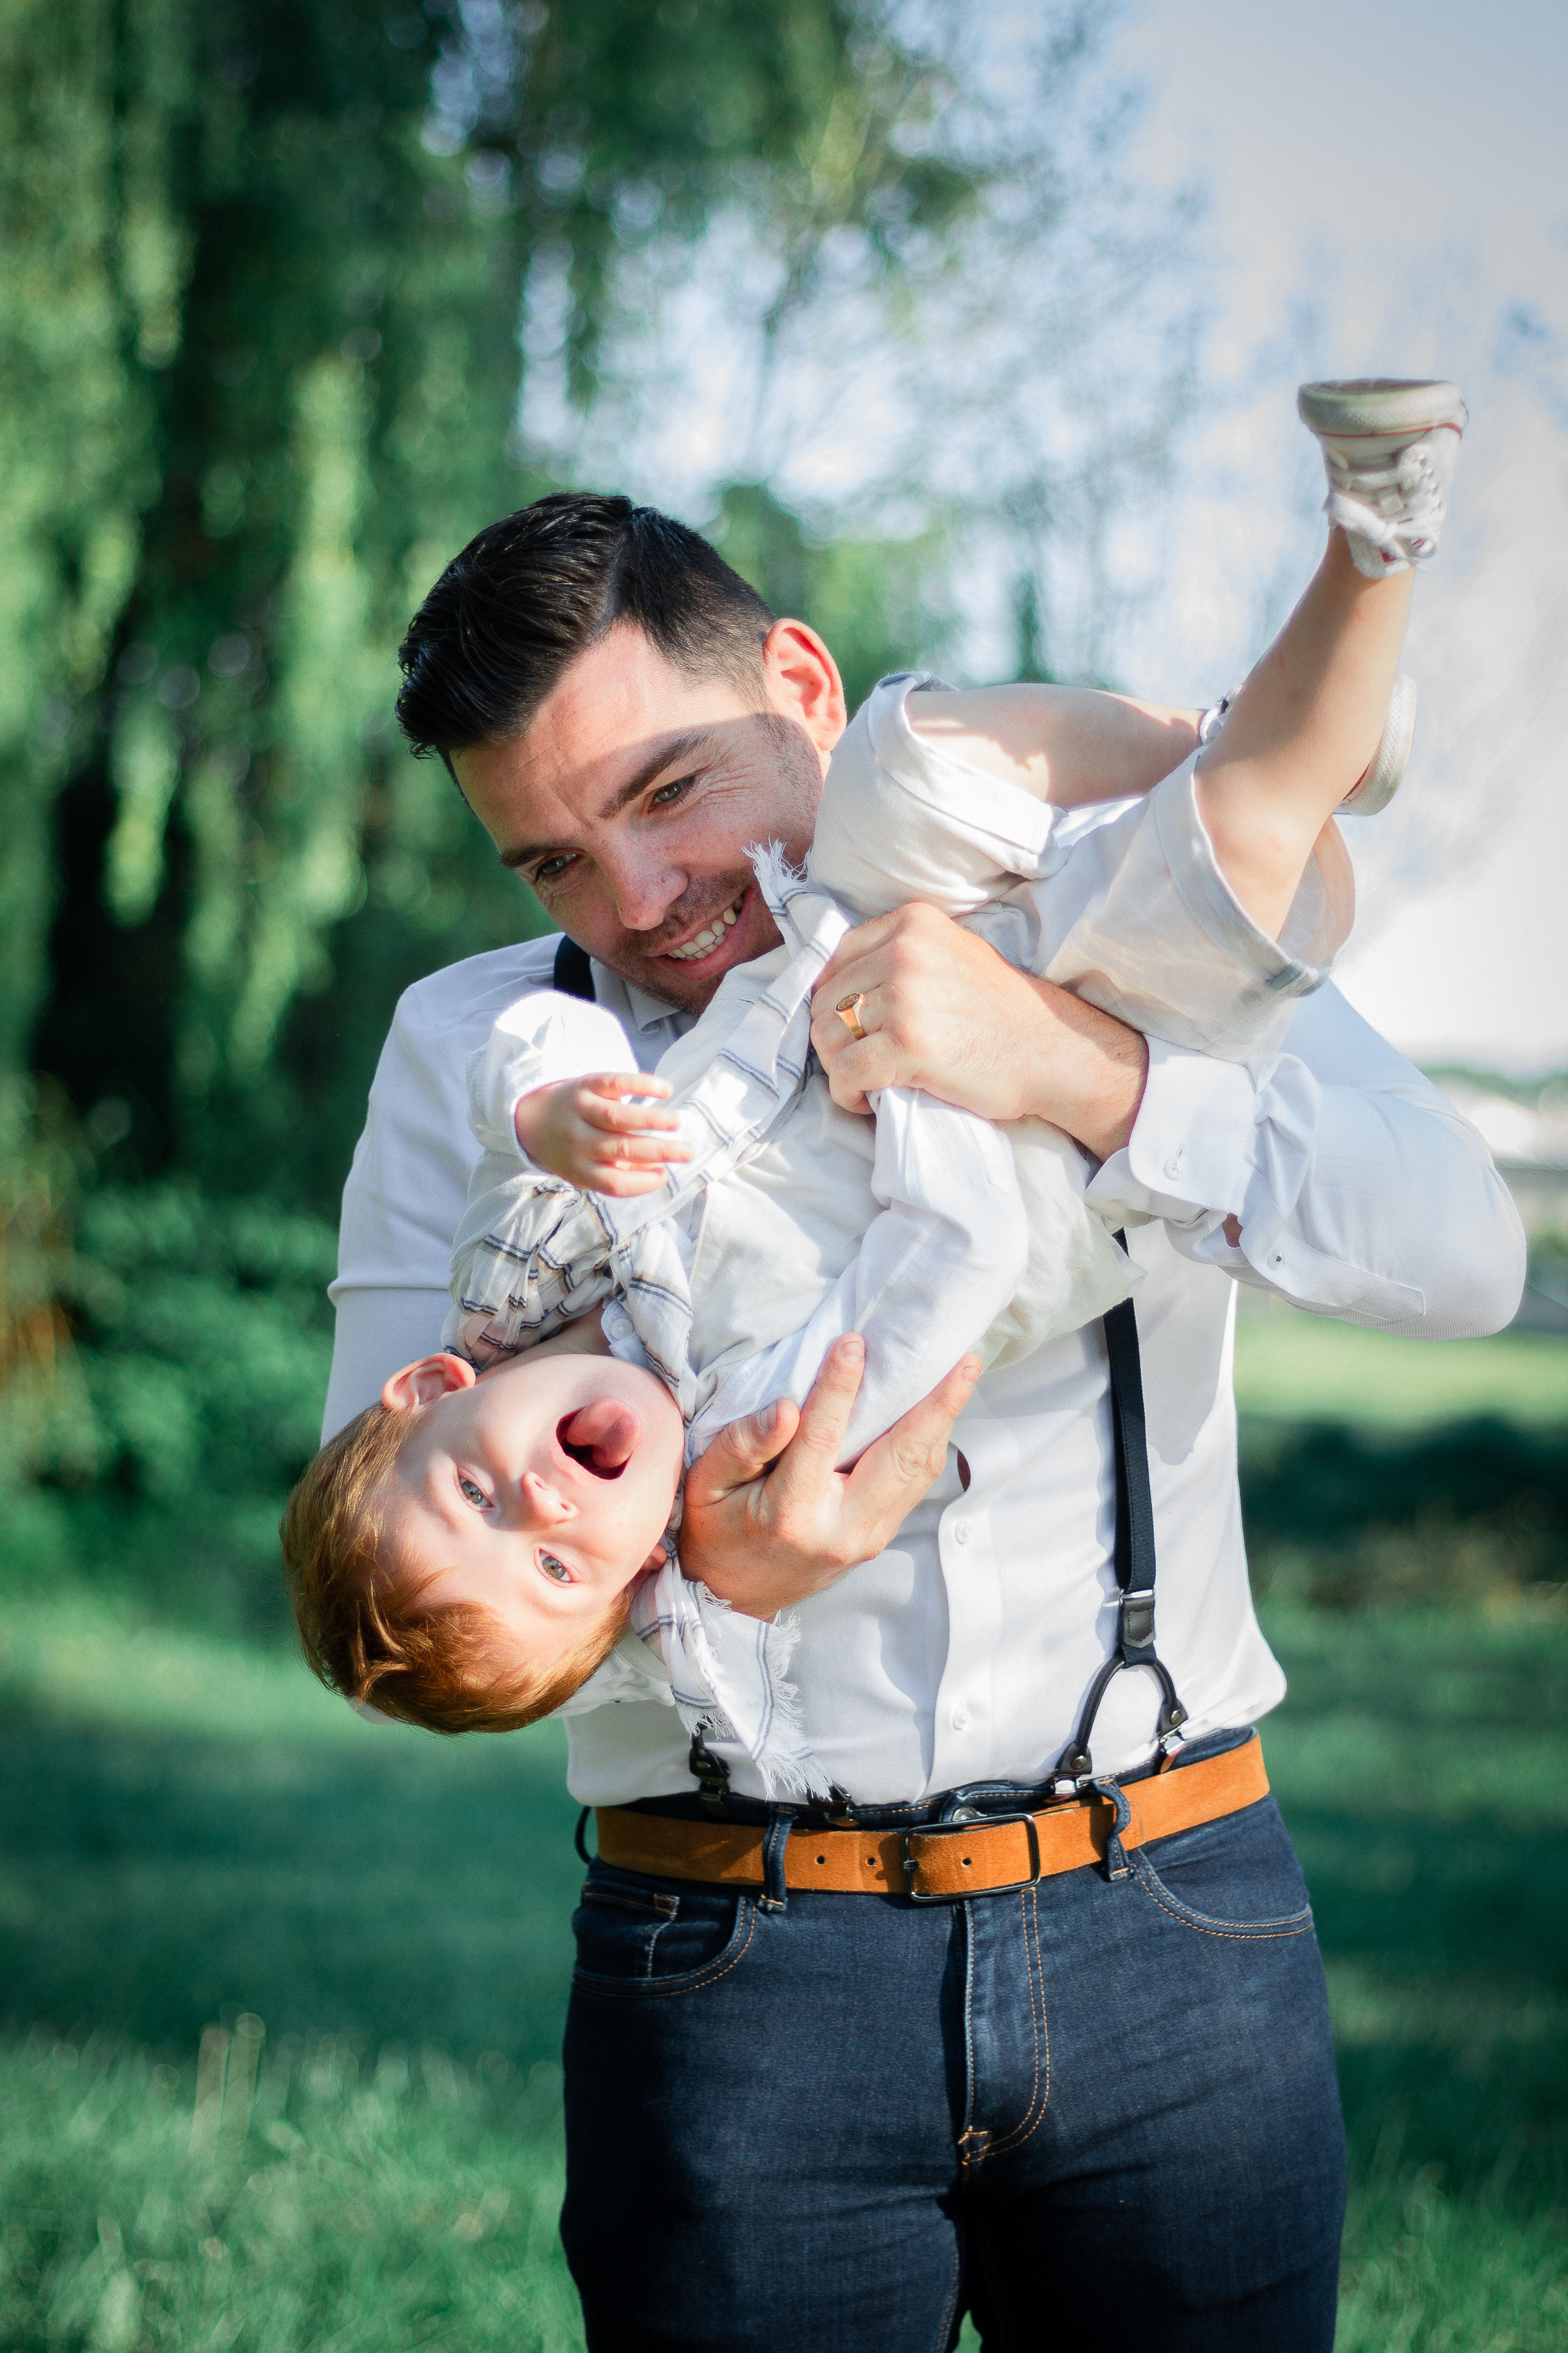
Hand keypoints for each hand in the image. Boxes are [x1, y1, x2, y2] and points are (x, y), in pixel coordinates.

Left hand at [513, 1073, 691, 1197]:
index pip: (613, 1182)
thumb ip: (617, 1174)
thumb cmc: (570, 1149)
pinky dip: (641, 1084)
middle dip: (660, 1151)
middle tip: (688, 1151)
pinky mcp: (584, 1085)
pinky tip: (665, 1089)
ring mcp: (580, 1111)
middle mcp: (578, 1142)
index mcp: (579, 1169)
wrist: (532, 1118)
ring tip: (677, 1122)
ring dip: (652, 1120)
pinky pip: (614, 1083)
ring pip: (618, 1117)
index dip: (642, 1183)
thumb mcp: (585, 1170)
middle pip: (622, 1149)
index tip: (664, 1176)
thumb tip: (658, 1173)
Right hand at [679, 1334, 981, 1618]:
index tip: (854, 1342)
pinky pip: (914, 1484)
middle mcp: (842, 1528)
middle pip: (901, 1457)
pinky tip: (939, 1411)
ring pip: (919, 1471)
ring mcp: (868, 1537)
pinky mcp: (878, 1536)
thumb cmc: (715, 1532)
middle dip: (937, 1403)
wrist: (733, 1598)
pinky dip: (930, 1443)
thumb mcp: (706, 1487)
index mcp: (792, 1514)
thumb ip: (742, 1445)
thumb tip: (785, 1408)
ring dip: (945, 1420)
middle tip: (963, 1358)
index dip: (839, 1386)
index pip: (823, 1437)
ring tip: (964, 1373)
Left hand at [810, 902, 1148, 1159]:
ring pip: (830, 1037)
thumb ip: (902, 955)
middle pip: (828, 1000)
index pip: (838, 958)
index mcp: (912, 924)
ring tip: (865, 1082)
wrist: (1053, 1052)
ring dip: (840, 1068)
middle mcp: (904, 951)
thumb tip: (838, 982)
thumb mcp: (953, 955)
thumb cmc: (1003, 1013)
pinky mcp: (907, 1044)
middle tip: (857, 1063)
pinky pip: (845, 1073)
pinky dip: (847, 1094)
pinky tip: (867, 1100)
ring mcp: (905, 996)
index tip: (850, 1027)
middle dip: (833, 1038)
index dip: (834, 999)